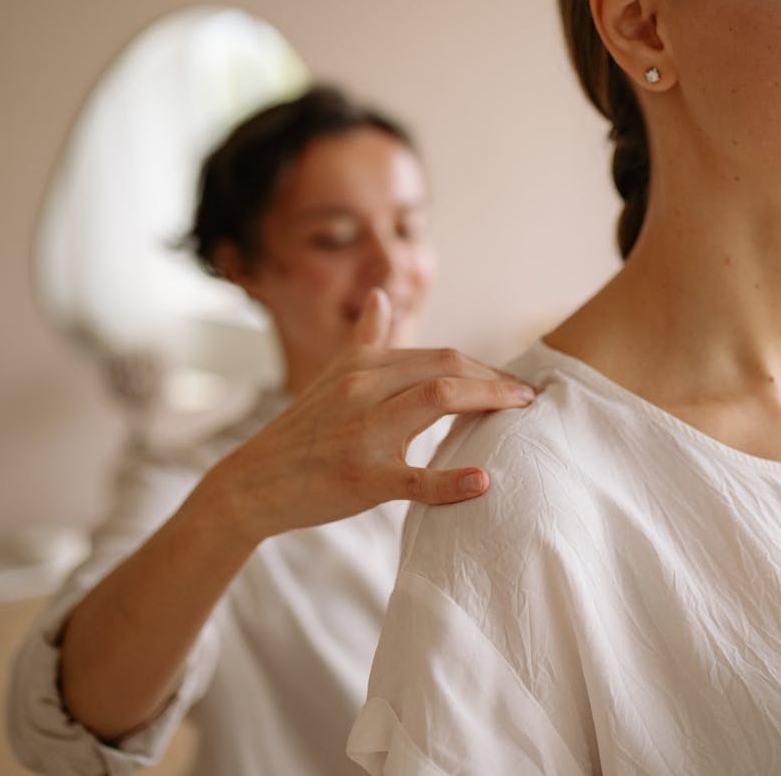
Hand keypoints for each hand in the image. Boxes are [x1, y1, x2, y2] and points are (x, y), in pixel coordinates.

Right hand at [202, 289, 536, 543]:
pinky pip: (415, 478)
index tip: (514, 381)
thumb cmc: (301, 433)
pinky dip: (453, 481)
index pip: (438, 355)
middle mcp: (363, 390)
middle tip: (529, 396)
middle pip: (444, 368)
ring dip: (487, 401)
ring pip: (435, 401)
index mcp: (362, 367)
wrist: (251, 484)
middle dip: (495, 379)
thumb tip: (383, 296)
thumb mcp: (330, 377)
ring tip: (521, 414)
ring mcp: (363, 434)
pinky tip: (484, 480)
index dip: (483, 366)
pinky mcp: (362, 479)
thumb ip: (364, 339)